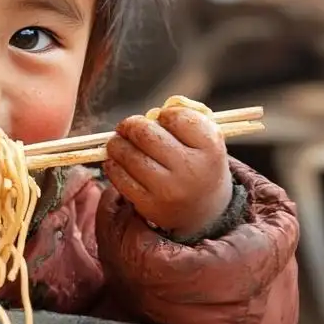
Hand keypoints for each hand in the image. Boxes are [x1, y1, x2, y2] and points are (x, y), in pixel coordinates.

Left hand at [103, 102, 232, 238]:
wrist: (205, 210)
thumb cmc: (200, 164)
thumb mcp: (207, 139)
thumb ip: (186, 115)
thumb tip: (152, 113)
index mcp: (210, 148)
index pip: (176, 117)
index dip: (164, 114)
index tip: (164, 121)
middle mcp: (191, 170)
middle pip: (146, 133)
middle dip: (132, 125)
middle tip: (128, 127)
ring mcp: (169, 190)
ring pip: (129, 155)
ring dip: (117, 144)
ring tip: (118, 142)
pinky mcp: (150, 206)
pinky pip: (120, 178)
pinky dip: (113, 165)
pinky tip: (117, 161)